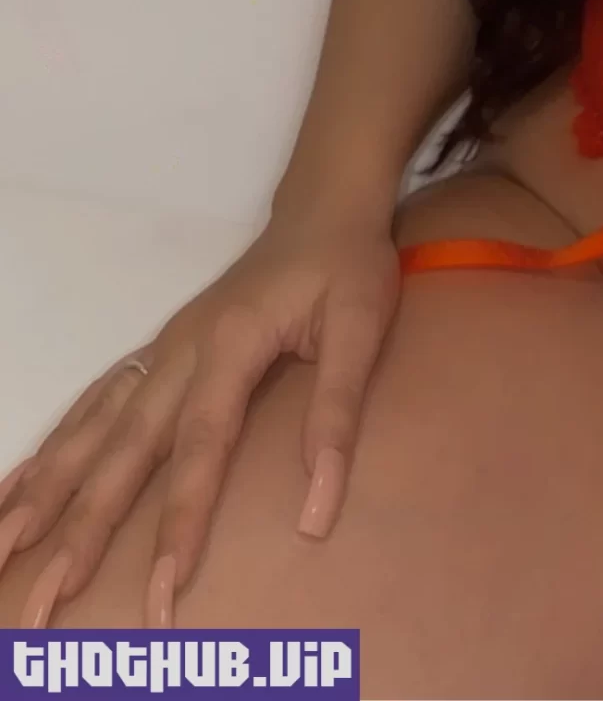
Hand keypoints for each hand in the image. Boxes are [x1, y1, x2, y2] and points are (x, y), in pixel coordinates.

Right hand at [0, 201, 401, 628]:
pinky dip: (52, 449)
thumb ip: (337, 414)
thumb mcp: (363, 328)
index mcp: (230, 348)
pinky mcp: (157, 352)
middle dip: (80, 532)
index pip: (199, 451)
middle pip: (122, 453)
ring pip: (92, 431)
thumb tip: (317, 515)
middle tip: (48, 602)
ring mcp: (161, 351)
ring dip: (45, 493)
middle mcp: (179, 353)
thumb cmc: (346, 266)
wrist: (321, 204)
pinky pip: (93, 405)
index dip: (179, 523)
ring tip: (4, 550)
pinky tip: (20, 488)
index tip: (160, 592)